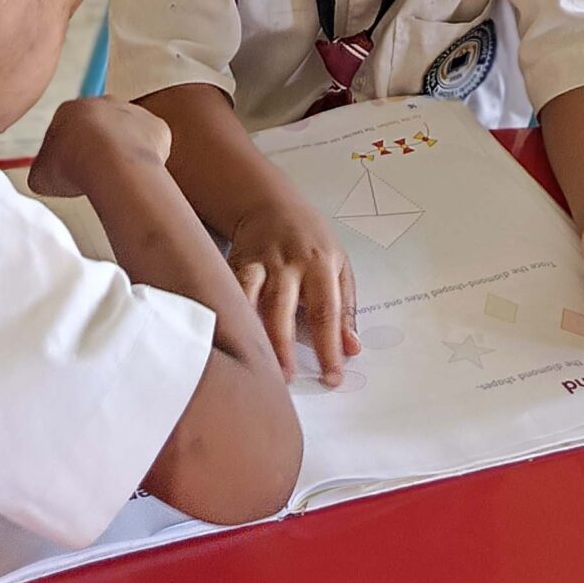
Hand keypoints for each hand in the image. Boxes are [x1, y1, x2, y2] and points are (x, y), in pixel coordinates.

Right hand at [29, 95, 171, 199]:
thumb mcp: (40, 175)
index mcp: (70, 110)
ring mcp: (133, 112)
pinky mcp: (157, 126)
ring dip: (122, 154)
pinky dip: (146, 160)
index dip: (69, 155)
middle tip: (94, 176)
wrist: (109, 162)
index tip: (71, 173)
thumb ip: (44, 171)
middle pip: (99, 129)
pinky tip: (137, 175)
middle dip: (97, 150)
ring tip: (115, 179)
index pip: (67, 131)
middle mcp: (103, 103)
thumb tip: (47, 177)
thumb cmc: (73, 166)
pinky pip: (152, 145)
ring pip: (127, 135)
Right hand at [230, 195, 359, 384]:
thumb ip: (346, 308)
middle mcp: (289, 263)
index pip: (327, 311)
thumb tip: (352, 348)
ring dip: (256, 334)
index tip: (332, 376)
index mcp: (320, 264)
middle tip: (288, 379)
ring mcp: (260, 263)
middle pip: (284, 308)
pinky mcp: (237, 264)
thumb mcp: (340, 265)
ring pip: (254, 301)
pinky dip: (231, 313)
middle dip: (284, 346)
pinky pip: (232, 291)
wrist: (272, 204)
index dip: (329, 346)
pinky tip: (233, 337)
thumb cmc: (311, 239)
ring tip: (259, 365)